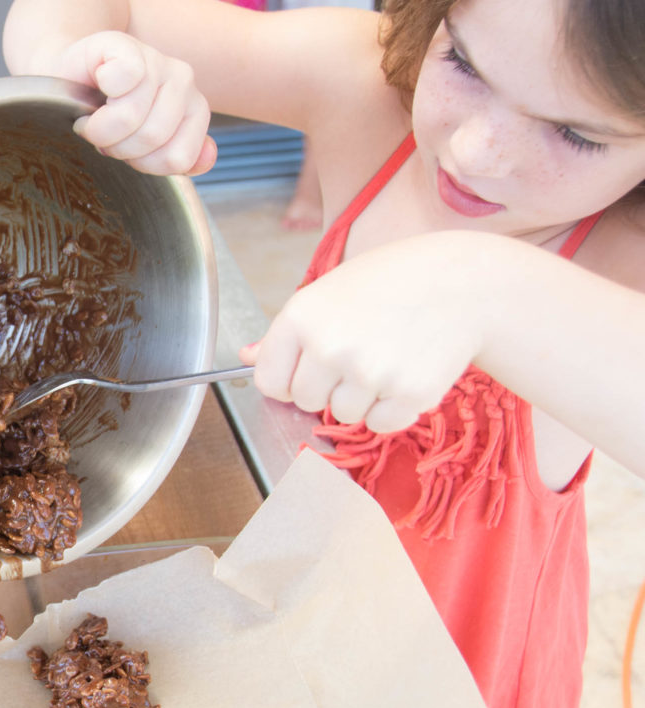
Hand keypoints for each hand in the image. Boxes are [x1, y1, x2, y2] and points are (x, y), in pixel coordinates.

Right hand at [56, 31, 216, 175]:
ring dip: (100, 128)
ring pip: (131, 116)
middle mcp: (183, 82)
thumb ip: (180, 155)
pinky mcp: (129, 46)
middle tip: (106, 135)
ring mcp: (158, 61)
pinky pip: (122, 79)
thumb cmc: (107, 116)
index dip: (143, 164)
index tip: (129, 148)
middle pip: (152, 137)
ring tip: (95, 118)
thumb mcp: (146, 147)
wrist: (68, 83)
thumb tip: (209, 157)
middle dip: (118, 148)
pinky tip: (97, 84)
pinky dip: (101, 90)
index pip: (177, 159)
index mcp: (195, 111)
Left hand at [238, 236, 485, 432]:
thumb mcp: (329, 293)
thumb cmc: (391, 282)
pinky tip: (405, 371)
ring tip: (385, 357)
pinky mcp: (408, 395)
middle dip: (326, 387)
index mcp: (302, 317)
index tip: (309, 364)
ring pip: (342, 415)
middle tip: (357, 353)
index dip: (288, 377)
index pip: (269, 381)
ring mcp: (370, 374)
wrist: (463, 282)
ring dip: (360, 398)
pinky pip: (380, 425)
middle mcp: (331, 347)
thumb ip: (284, 333)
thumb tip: (245, 357)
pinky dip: (392, 408)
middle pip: (304, 402)